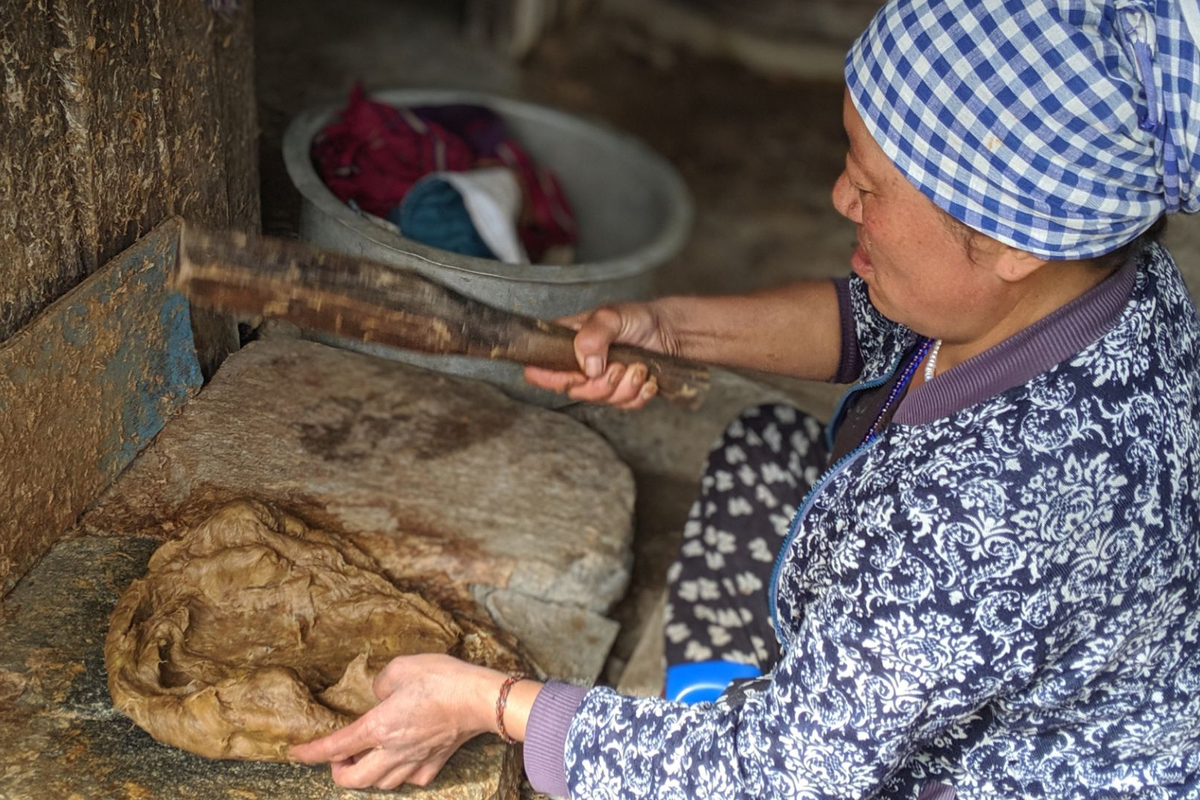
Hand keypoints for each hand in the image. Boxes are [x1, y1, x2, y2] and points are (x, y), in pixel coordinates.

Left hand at [289, 654, 502, 790]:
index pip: (334, 747)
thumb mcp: (402, 668)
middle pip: (353, 779)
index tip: (295, 754)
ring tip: (367, 757)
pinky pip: (409, 780)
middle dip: (337, 772)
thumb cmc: (441, 679)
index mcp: (378, 727)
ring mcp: (414, 761)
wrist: (480, 699)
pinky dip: (398, 775)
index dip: (310, 753)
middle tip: (338, 756)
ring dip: (366, 774)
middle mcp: (392, 751)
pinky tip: (400, 761)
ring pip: (380, 784)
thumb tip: (379, 693)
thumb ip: (381, 682)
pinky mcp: (434, 764)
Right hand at [524, 302, 672, 408]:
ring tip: (637, 366)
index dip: (551, 379)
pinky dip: (639, 394)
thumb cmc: (636, 318)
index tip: (577, 374)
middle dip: (600, 383)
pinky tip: (647, 378)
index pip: (538, 370)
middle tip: (618, 365)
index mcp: (565, 343)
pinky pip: (625, 406)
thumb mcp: (611, 316)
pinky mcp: (621, 393)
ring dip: (625, 386)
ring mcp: (600, 381)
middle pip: (573, 391)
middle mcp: (579, 364)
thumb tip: (587, 366)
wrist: (670, 331)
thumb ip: (593, 335)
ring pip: (601, 400)